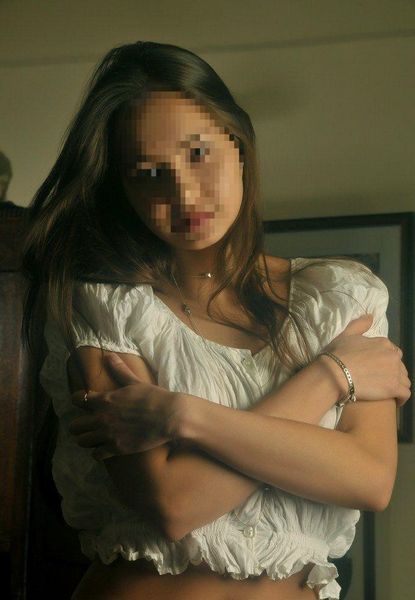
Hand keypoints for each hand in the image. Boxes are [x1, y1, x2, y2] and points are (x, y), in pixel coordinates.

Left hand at [69, 353, 183, 459]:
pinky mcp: (117, 449)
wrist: (169, 416)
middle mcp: (102, 418)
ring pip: (82, 441)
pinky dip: (98, 452)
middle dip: (78, 424)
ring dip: (86, 438)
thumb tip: (109, 355)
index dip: (78, 400)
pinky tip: (104, 447)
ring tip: (93, 436)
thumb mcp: (135, 382)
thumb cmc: (153, 397)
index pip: (77, 399)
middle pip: (74, 426)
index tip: (84, 401)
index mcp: (105, 400)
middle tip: (87, 423)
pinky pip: (96, 455)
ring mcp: (109, 435)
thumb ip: (119, 370)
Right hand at [319, 314, 410, 406]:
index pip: (392, 352)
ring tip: (387, 392)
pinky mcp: (394, 388)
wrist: (334, 373)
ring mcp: (394, 372)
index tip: (377, 368)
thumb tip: (371, 315)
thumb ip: (360, 324)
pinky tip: (395, 401)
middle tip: (380, 380)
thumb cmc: (338, 354)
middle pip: (400, 366)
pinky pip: (405, 394)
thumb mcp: (347, 334)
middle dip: (393, 373)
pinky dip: (401, 398)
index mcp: (383, 343)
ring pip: (404, 380)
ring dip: (398, 385)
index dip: (385, 360)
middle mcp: (392, 356)